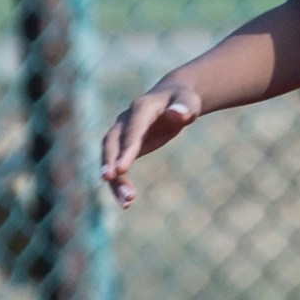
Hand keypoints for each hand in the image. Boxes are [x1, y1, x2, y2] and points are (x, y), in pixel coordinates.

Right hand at [99, 76, 200, 205]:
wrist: (172, 97)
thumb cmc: (183, 100)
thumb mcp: (189, 102)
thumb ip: (184, 107)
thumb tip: (177, 114)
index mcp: (142, 108)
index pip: (132, 130)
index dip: (126, 148)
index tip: (121, 169)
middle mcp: (126, 120)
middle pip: (112, 142)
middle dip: (109, 161)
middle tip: (109, 180)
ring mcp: (122, 132)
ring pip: (110, 156)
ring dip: (114, 178)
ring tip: (126, 202)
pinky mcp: (124, 145)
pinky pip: (116, 164)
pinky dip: (119, 182)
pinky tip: (127, 201)